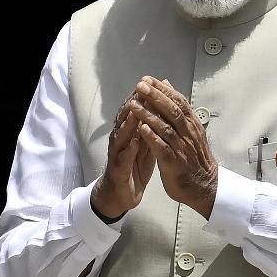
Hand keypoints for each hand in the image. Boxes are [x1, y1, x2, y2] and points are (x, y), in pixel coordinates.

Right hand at [90, 88, 155, 219]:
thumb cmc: (132, 166)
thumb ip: (150, 127)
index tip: (151, 82)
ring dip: (128, 122)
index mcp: (129, 132)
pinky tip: (134, 141)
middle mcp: (120, 139)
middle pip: (125, 117)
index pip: (134, 110)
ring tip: (136, 109)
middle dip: (134, 103)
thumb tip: (159, 108)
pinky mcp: (118, 169)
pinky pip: (123, 158)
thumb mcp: (144, 144)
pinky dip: (129, 148)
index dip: (142, 96)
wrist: (121, 193)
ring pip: (121, 134)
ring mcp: (117, 154)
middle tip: (142, 88)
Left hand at [133, 76, 217, 217]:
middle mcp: (188, 133)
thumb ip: (177, 108)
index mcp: (191, 124)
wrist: (205, 186)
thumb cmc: (194, 157)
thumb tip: (168, 84)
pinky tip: (142, 129)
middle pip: (172, 111)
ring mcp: (182, 148)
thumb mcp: (189, 130)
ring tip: (134, 104)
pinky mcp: (174, 163)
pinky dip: (153, 137)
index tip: (147, 79)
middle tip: (140, 85)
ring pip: (165, 128)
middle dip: (155, 97)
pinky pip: (163, 148)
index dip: (162, 90)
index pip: (178, 101)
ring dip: (149, 115)